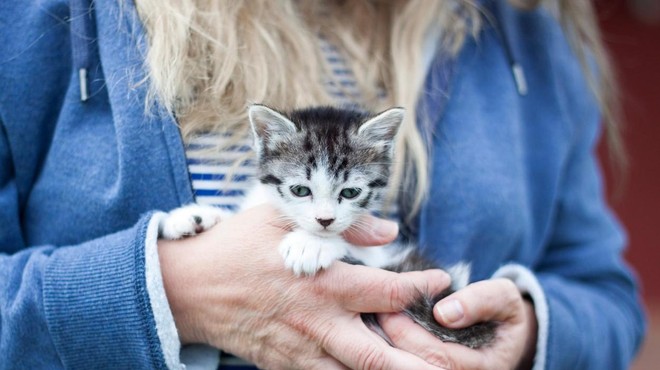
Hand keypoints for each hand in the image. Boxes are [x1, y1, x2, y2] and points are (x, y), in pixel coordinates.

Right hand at [159, 204, 451, 368]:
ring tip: (419, 369)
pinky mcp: (284, 365)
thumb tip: (390, 232)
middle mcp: (317, 322)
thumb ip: (344, 227)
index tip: (442, 282)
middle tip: (450, 363)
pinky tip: (368, 368)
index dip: (422, 289)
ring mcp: (301, 350)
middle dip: (419, 364)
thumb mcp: (284, 218)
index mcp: (322, 280)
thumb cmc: (236, 246)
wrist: (186, 287)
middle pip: (381, 357)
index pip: (388, 291)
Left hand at [378, 279, 537, 369]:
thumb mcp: (503, 298)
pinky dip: (391, 353)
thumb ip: (481, 300)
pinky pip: (407, 364)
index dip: (412, 332)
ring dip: (388, 348)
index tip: (390, 308)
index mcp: (482, 366)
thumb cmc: (502, 312)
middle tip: (375, 314)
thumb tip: (445, 312)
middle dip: (394, 340)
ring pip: (409, 368)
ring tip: (372, 323)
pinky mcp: (431, 367)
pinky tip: (377, 334)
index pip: (439, 356)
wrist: (503, 332)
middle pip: (419, 367)